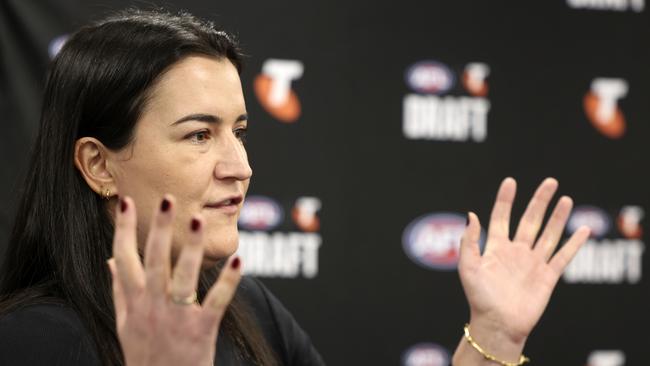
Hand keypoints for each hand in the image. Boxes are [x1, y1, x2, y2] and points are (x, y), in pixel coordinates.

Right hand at [107, 195, 240, 365]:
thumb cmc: (145, 355)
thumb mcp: (125, 324)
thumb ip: (119, 291)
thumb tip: (109, 261)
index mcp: (134, 302)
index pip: (123, 258)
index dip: (125, 230)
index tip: (127, 203)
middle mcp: (152, 306)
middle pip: (154, 261)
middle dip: (160, 229)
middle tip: (167, 199)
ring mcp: (176, 317)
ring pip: (183, 276)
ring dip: (191, 247)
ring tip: (197, 219)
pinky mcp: (201, 330)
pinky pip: (216, 301)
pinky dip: (228, 281)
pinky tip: (238, 260)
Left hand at [457, 178, 589, 354]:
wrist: (498, 325)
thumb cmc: (479, 298)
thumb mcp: (468, 267)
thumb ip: (469, 241)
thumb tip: (471, 214)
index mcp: (496, 248)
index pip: (501, 216)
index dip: (506, 199)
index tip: (511, 181)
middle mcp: (516, 252)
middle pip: (530, 220)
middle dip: (540, 201)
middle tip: (550, 181)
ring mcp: (533, 263)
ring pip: (548, 234)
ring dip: (558, 217)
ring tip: (566, 198)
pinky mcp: (548, 277)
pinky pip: (563, 257)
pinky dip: (574, 244)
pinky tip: (583, 230)